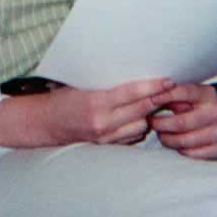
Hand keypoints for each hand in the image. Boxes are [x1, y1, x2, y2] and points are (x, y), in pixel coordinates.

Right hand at [0, 77, 176, 147]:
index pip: (132, 93)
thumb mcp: (83, 83)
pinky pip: (132, 136)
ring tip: (152, 102)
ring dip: (147, 114)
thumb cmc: (63, 97)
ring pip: (141, 125)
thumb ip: (108, 82)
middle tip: (170, 88)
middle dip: (157, 98)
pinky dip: (137, 126)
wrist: (45, 123)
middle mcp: (102, 121)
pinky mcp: (106, 145)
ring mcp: (105, 136)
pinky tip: (136, 116)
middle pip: (141, 110)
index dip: (153, 87)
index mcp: (96, 101)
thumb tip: (136, 72)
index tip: (168, 80)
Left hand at [148, 82, 216, 159]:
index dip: (165, 96)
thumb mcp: (193, 93)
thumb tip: (152, 97)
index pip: (184, 92)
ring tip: (162, 135)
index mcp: (208, 94)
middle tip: (151, 123)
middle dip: (160, 124)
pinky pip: (194, 153)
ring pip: (185, 141)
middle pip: (181, 123)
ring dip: (168, 140)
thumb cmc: (203, 103)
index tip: (151, 100)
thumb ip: (175, 95)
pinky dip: (181, 150)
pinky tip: (178, 144)